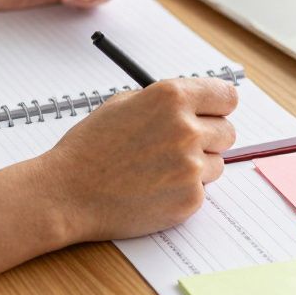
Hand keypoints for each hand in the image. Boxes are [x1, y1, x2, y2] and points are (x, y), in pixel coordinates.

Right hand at [34, 78, 238, 241]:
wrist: (68, 192)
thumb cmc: (90, 148)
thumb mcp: (123, 104)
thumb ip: (164, 101)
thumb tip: (196, 102)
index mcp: (171, 97)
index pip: (227, 96)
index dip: (219, 106)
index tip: (214, 113)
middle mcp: (187, 129)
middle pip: (227, 131)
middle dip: (209, 137)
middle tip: (180, 146)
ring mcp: (191, 166)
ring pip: (217, 163)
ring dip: (197, 166)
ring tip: (158, 169)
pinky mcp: (190, 199)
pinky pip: (202, 190)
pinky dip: (183, 190)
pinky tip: (153, 188)